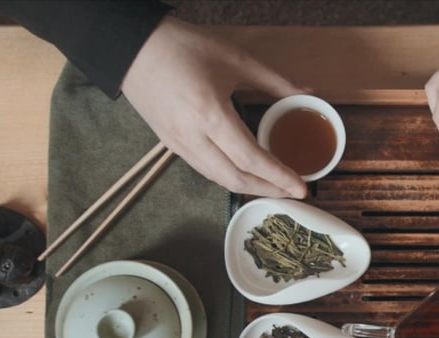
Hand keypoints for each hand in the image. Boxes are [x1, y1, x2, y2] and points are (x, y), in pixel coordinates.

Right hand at [121, 16, 307, 197]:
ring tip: (273, 186)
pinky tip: (244, 172)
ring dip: (248, 186)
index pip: (251, 159)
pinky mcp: (169, 144)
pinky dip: (227, 176)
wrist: (131, 45)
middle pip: (235, 179)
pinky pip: (203, 169)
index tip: (302, 188)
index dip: (279, 177)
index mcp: (210, 115)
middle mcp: (192, 136)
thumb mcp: (235, 59)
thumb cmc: (182, 46)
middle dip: (267, 190)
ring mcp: (177, 144)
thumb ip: (275, 81)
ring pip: (217, 178)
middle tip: (291, 191)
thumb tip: (308, 93)